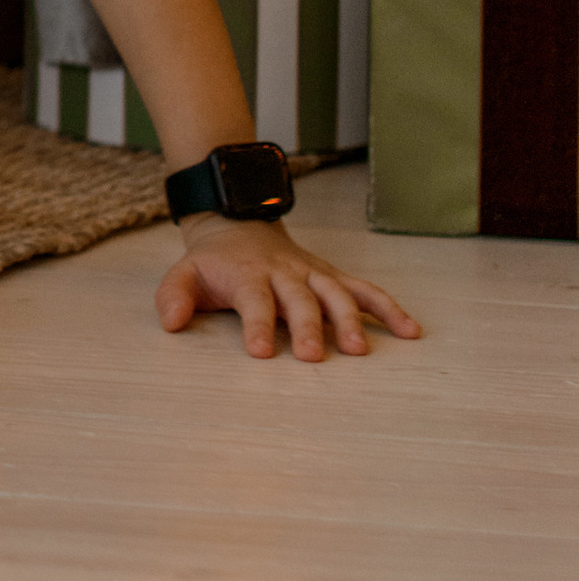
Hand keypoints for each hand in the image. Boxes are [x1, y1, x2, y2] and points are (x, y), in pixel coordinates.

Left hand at [156, 216, 422, 360]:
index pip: (254, 301)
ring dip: (349, 320)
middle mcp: (285, 274)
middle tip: (311, 356)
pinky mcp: (333, 277)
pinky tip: (409, 331)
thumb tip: (171, 323)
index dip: (257, 325)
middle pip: (300, 300)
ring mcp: (313, 274)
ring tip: (359, 350)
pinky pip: (365, 290)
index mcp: (248, 275)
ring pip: (336, 294)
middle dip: (307, 327)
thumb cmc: (213, 263)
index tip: (260, 352)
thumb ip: (174, 295)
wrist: (238, 224)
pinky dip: (388, 308)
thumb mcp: (184, 273)